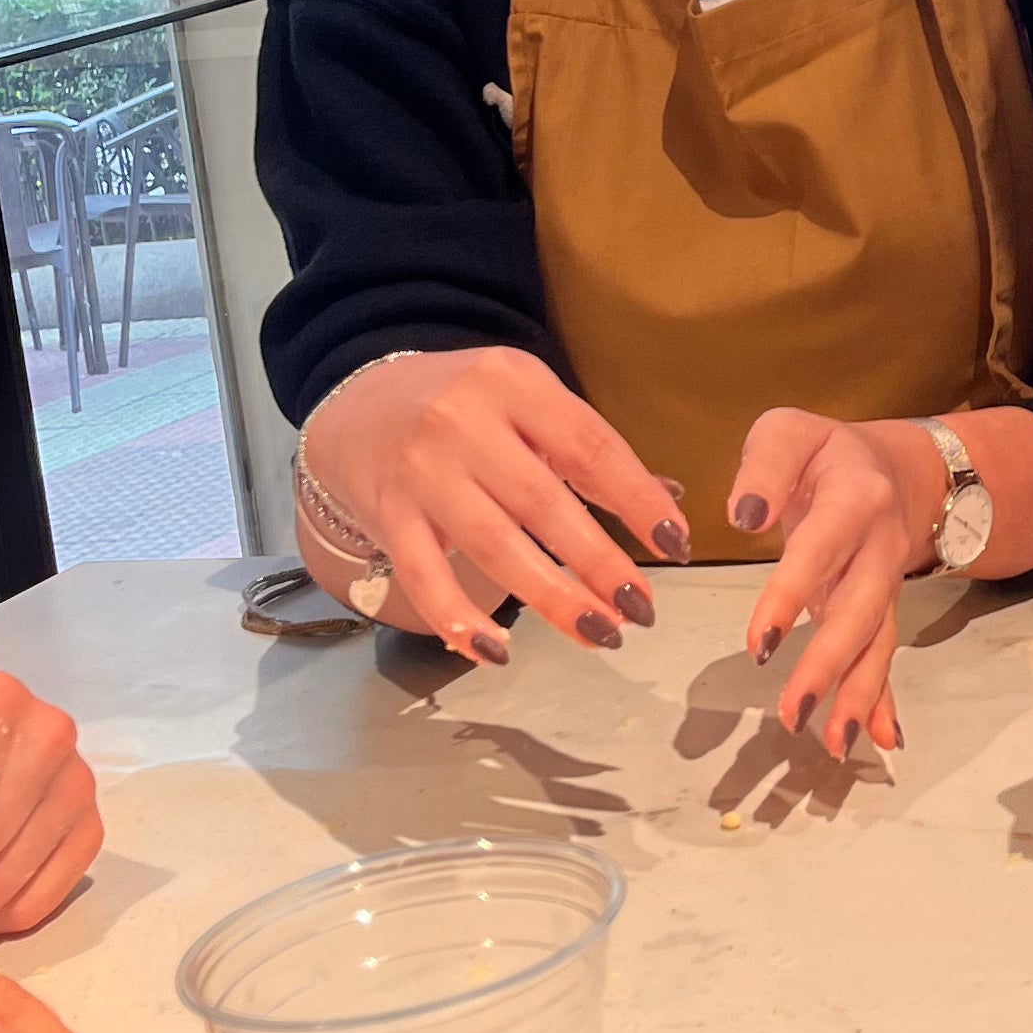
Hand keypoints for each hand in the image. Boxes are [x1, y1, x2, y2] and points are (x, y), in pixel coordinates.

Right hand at [304, 347, 686, 661]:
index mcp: (512, 381)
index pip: (588, 446)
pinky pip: (424, 578)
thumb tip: (665, 503)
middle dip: (600, 562)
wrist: (358, 405)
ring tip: (600, 631)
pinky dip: (459, 618)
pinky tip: (497, 650)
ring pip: (493, 546)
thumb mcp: (525, 398)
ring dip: (551, 598)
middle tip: (642, 608)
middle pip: (543, 503)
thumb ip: (586, 447)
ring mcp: (421, 472)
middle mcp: (463, 423)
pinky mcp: (387, 517)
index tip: (674, 543)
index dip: (636, 499)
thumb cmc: (463, 407)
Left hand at [726, 413, 931, 761]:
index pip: (820, 552)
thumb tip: (743, 515)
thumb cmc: (826, 453)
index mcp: (854, 498)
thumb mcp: (788, 432)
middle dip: (828, 665)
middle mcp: (879, 547)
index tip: (758, 644)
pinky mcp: (881, 612)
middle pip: (858, 610)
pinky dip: (885, 700)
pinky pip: (885, 656)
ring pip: (876, 642)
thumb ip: (764, 467)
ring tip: (833, 742)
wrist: (896, 468)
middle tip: (792, 712)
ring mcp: (885, 584)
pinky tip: (881, 740)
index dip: (791, 597)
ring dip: (857, 694)